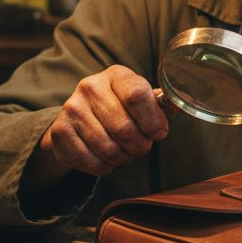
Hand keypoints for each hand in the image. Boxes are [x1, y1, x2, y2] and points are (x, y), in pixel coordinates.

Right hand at [33, 65, 171, 182]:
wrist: (77, 123)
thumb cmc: (119, 111)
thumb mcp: (141, 102)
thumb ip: (161, 105)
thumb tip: (181, 104)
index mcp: (115, 75)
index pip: (137, 95)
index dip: (153, 120)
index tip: (159, 133)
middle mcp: (90, 87)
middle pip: (124, 128)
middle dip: (140, 146)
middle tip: (141, 147)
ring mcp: (71, 109)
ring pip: (108, 148)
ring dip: (123, 157)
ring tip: (123, 151)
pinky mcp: (60, 133)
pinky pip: (93, 162)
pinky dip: (105, 166)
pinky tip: (105, 157)